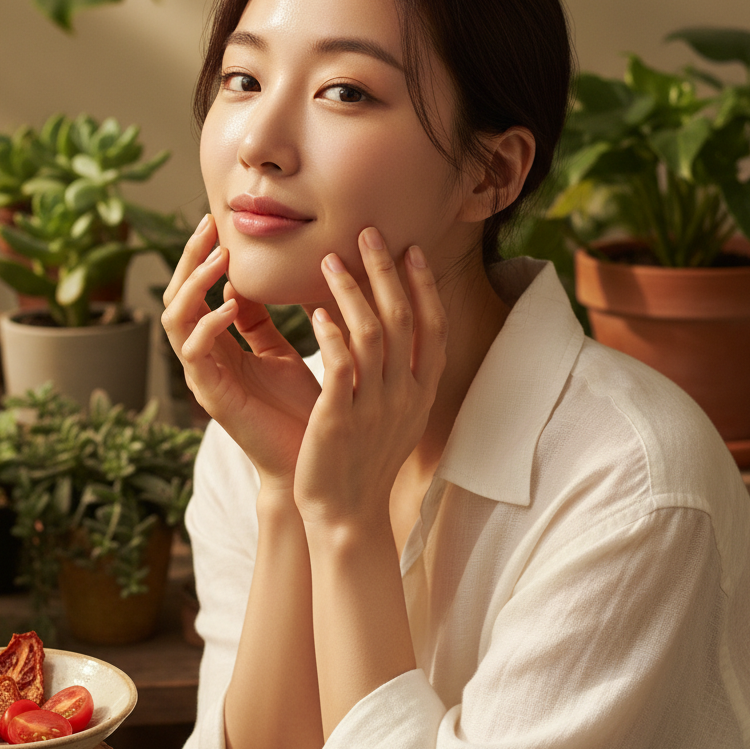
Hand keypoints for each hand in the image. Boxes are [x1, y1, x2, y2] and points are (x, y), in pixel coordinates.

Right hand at [161, 215, 321, 491]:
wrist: (313, 462)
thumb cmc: (302, 408)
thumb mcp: (281, 352)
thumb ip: (260, 321)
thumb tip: (245, 281)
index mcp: (219, 346)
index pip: (197, 289)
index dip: (202, 255)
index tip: (219, 222)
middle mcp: (204, 358)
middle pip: (177, 297)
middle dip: (190, 259)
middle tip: (209, 226)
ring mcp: (203, 378)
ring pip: (175, 320)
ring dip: (194, 285)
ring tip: (218, 257)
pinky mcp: (211, 397)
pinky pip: (195, 353)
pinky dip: (209, 325)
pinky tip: (231, 304)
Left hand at [293, 227, 446, 525]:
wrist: (346, 515)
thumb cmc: (365, 461)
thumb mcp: (393, 415)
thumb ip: (397, 374)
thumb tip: (391, 333)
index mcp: (421, 392)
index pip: (433, 328)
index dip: (424, 287)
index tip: (412, 251)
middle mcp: (405, 395)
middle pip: (403, 319)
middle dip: (386, 272)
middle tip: (369, 234)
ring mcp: (375, 406)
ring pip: (371, 334)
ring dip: (352, 291)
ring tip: (331, 260)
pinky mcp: (340, 418)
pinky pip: (341, 365)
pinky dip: (331, 333)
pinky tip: (316, 311)